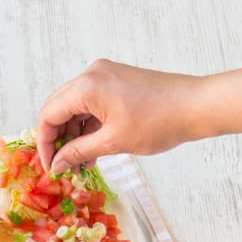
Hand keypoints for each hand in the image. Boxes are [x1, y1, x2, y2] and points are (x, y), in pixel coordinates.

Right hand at [37, 59, 200, 172]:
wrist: (197, 106)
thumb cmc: (159, 122)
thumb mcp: (113, 142)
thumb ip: (79, 152)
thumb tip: (57, 164)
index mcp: (87, 86)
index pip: (49, 114)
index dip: (45, 143)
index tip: (50, 167)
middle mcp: (92, 75)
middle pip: (58, 108)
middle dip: (57, 138)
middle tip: (62, 165)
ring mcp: (105, 76)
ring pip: (75, 108)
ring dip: (74, 134)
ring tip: (80, 162)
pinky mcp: (117, 81)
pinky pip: (91, 104)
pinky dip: (88, 126)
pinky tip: (93, 149)